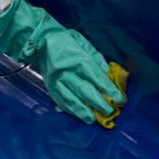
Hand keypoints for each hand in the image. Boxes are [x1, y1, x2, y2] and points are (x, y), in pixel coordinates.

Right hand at [0, 0, 124, 124]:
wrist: (37, 39)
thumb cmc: (64, 39)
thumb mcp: (82, 43)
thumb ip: (96, 58)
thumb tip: (107, 73)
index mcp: (78, 59)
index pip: (97, 78)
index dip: (110, 90)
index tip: (120, 99)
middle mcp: (67, 71)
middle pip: (85, 91)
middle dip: (99, 103)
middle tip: (110, 112)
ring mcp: (56, 80)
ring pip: (71, 98)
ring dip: (83, 110)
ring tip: (93, 119)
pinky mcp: (49, 85)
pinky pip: (60, 99)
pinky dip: (70, 109)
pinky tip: (77, 114)